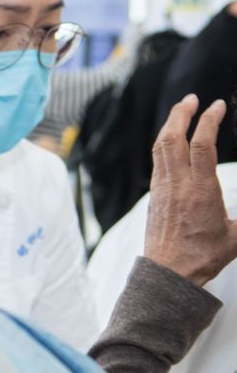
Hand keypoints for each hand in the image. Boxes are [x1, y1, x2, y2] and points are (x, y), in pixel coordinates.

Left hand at [144, 94, 236, 285]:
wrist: (168, 274)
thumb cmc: (203, 257)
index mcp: (200, 190)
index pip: (202, 145)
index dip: (209, 121)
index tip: (217, 106)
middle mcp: (177, 185)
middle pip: (173, 139)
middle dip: (181, 114)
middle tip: (191, 99)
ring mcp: (162, 190)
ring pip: (160, 149)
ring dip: (169, 125)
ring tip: (180, 111)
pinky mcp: (154, 197)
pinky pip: (156, 163)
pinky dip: (163, 145)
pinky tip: (170, 140)